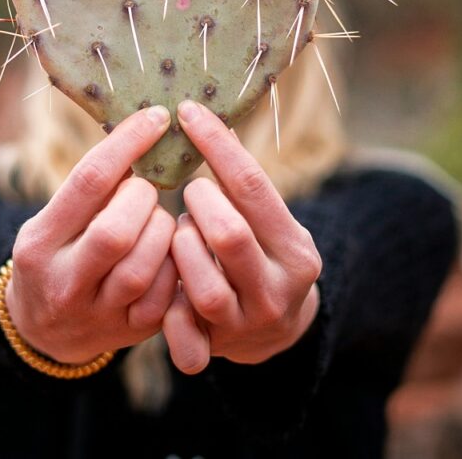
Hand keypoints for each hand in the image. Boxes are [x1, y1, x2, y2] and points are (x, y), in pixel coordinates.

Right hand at [7, 105, 177, 363]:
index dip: (128, 144)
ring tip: (156, 220)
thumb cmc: (57, 255)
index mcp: (39, 244)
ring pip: (145, 266)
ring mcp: (98, 314)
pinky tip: (169, 250)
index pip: (88, 182)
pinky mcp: (132, 331)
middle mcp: (63, 283)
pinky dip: (176, 263)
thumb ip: (91, 190)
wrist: (44, 332)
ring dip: (162, 231)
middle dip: (143, 199)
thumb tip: (144, 131)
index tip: (156, 117)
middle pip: (116, 232)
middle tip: (145, 190)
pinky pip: (167, 293)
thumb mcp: (52, 221)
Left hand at [163, 100, 321, 374]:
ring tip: (181, 235)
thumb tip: (202, 117)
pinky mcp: (217, 349)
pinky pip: (184, 335)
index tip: (186, 112)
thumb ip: (242, 189)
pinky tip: (165, 285)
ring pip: (202, 285)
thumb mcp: (269, 222)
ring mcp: (247, 324)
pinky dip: (168, 312)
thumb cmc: (261, 253)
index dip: (216, 145)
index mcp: (296, 249)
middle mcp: (278, 289)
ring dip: (180, 250)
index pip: (252, 186)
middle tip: (189, 191)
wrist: (275, 329)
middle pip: (228, 234)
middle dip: (198, 204)